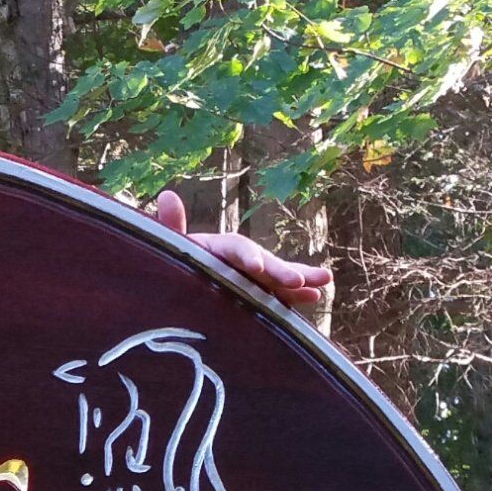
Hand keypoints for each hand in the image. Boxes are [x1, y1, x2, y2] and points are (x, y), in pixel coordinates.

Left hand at [150, 188, 331, 312]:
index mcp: (216, 246)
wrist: (171, 282)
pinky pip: (277, 292)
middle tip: (297, 280)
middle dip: (280, 271)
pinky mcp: (255, 290)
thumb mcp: (169, 245)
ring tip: (324, 283)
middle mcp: (238, 258)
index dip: (246, 256)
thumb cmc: (170, 260)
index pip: (235, 248)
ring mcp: (249, 275)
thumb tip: (167, 195)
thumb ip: (171, 225)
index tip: (257, 268)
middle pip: (263, 261)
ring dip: (300, 278)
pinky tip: (315, 296)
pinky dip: (295, 294)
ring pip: (277, 275)